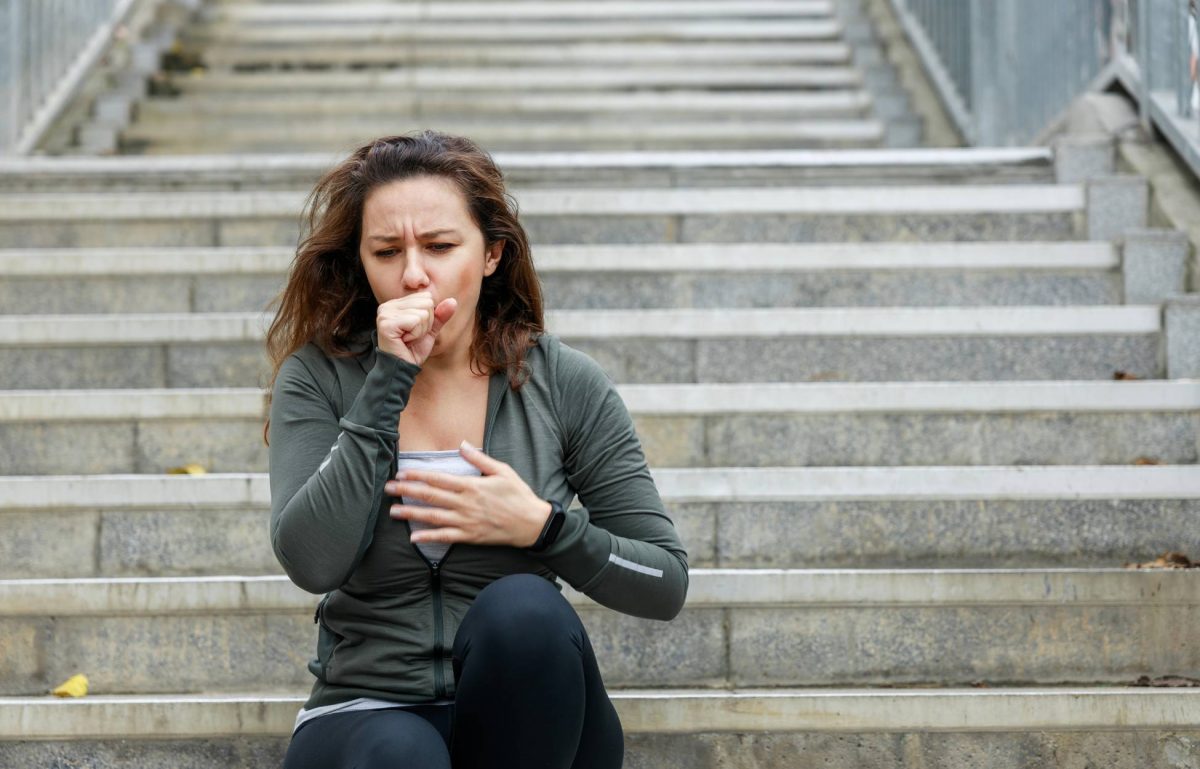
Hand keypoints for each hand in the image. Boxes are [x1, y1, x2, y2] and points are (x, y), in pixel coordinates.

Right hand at [376, 291, 457, 365]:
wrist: (403, 369)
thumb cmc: (413, 350)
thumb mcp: (430, 330)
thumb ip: (440, 315)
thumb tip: (453, 301)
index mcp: (396, 303)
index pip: (426, 297)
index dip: (428, 317)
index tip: (415, 330)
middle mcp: (388, 306)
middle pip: (426, 303)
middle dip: (426, 324)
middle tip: (412, 337)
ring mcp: (385, 314)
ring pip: (423, 313)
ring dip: (421, 331)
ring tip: (408, 339)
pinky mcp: (386, 324)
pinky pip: (416, 321)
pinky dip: (416, 334)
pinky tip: (405, 341)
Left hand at [385, 441, 551, 547]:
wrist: (532, 524)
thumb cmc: (518, 495)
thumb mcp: (502, 471)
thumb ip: (480, 459)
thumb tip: (462, 444)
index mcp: (471, 486)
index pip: (438, 479)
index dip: (418, 476)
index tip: (401, 473)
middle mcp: (465, 504)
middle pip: (430, 497)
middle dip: (407, 492)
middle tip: (388, 489)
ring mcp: (466, 522)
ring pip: (433, 517)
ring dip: (411, 514)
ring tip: (393, 511)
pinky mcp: (470, 536)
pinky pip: (445, 537)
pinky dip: (428, 538)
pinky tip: (413, 538)